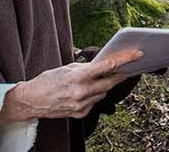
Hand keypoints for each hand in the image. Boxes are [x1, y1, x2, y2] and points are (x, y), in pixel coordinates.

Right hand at [0, 49, 142, 122]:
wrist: (31, 101)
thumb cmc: (48, 81)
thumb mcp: (67, 68)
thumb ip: (86, 67)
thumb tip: (104, 64)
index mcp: (78, 77)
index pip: (107, 66)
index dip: (125, 59)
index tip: (137, 54)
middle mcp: (81, 92)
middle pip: (110, 83)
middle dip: (120, 74)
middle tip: (128, 67)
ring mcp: (81, 105)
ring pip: (103, 93)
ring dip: (104, 86)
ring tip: (98, 80)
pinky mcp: (80, 113)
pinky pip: (95, 102)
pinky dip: (94, 96)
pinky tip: (87, 92)